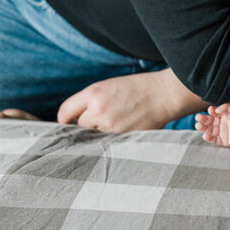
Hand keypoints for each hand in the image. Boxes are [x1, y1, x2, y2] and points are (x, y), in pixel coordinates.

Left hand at [57, 68, 204, 131]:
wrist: (165, 94)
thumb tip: (74, 119)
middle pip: (78, 126)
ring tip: (114, 125)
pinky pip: (107, 143)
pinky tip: (121, 131)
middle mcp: (98, 110)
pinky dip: (111, 140)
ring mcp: (110, 126)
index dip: (65, 119)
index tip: (68, 122)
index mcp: (93, 93)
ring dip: (99, 134)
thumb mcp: (109, 86)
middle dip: (85, 125)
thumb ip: (90, 100)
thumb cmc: (138, 88)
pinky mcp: (122, 138)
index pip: (65, 112)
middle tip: (98, 123)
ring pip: (93, 136)